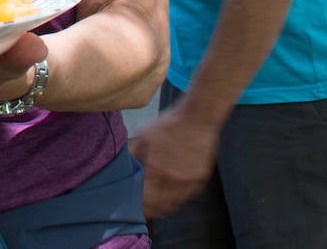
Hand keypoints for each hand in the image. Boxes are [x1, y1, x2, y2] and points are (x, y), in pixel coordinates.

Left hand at [130, 101, 221, 220]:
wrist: (197, 118)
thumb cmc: (169, 124)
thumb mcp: (144, 134)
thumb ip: (133, 153)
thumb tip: (126, 166)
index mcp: (157, 169)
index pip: (146, 199)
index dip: (140, 205)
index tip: (134, 206)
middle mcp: (174, 179)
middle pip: (161, 206)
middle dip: (152, 209)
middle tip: (145, 209)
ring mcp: (189, 180)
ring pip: (175, 203)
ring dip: (165, 206)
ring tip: (158, 206)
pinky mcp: (201, 178)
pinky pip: (188, 195)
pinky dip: (179, 198)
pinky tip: (173, 195)